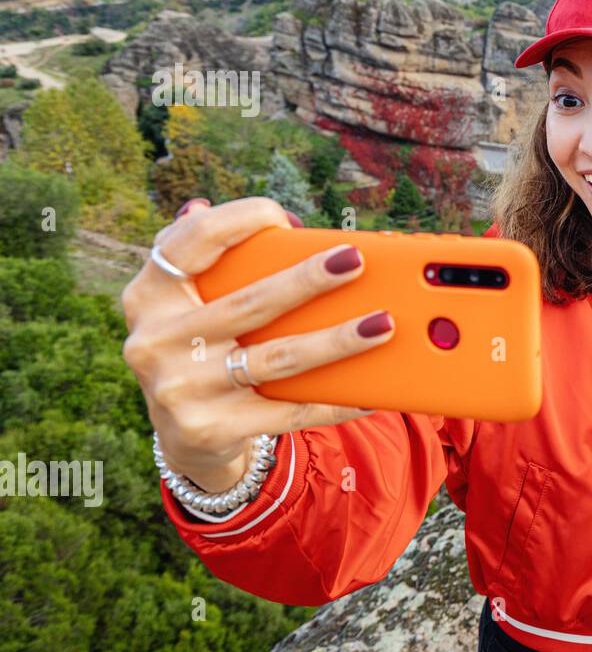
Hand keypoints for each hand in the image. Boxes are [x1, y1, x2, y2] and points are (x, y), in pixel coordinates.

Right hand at [120, 196, 392, 492]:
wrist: (186, 435)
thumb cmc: (203, 345)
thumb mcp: (192, 303)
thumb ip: (220, 258)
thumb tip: (280, 221)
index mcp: (150, 294)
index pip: (189, 241)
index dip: (237, 220)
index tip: (285, 217)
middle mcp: (156, 340)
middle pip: (249, 303)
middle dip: (307, 280)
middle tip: (354, 261)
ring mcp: (181, 388)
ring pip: (278, 357)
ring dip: (337, 341)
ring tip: (382, 324)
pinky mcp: (211, 428)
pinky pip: (290, 411)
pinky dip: (336, 400)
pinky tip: (372, 389)